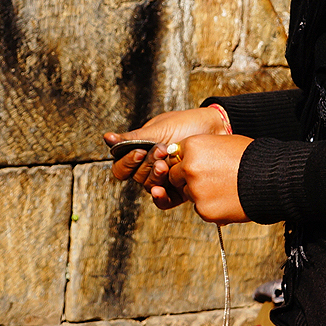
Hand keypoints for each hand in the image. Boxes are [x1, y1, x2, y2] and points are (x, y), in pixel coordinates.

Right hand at [107, 106, 228, 193]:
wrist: (218, 129)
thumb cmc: (188, 124)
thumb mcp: (160, 129)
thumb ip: (133, 139)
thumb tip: (106, 138)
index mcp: (141, 151)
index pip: (121, 167)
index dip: (127, 162)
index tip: (139, 152)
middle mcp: (150, 167)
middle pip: (136, 177)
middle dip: (147, 165)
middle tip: (162, 151)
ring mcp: (165, 179)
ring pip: (149, 187)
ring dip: (155, 177)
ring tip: (167, 164)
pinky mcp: (180, 190)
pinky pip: (164, 201)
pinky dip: (160, 197)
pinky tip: (161, 190)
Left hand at [162, 134, 252, 222]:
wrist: (271, 179)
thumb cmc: (252, 158)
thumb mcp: (223, 141)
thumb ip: (202, 149)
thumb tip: (190, 156)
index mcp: (192, 147)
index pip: (176, 156)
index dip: (186, 162)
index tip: (198, 165)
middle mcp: (189, 168)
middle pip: (176, 177)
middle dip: (187, 179)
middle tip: (210, 179)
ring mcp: (195, 190)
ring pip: (189, 194)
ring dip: (200, 193)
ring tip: (224, 187)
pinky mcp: (204, 210)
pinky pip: (201, 209)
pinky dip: (211, 207)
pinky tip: (228, 198)